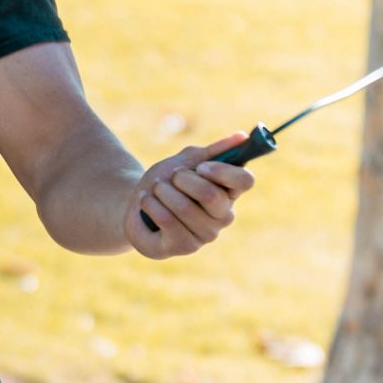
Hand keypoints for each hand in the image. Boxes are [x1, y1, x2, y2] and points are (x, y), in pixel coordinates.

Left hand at [125, 131, 256, 258]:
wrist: (138, 201)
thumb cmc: (167, 181)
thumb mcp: (186, 160)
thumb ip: (214, 151)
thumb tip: (242, 136)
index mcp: (229, 192)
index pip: (245, 180)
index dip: (222, 171)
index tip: (200, 166)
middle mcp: (223, 216)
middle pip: (210, 194)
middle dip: (181, 179)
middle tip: (170, 177)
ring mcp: (205, 234)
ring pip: (184, 207)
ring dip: (162, 191)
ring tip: (156, 190)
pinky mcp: (184, 246)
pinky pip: (167, 220)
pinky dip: (151, 204)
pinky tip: (147, 202)